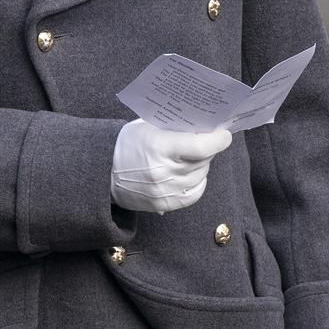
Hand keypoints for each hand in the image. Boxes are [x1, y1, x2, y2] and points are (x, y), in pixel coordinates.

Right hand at [110, 119, 231, 213]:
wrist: (104, 173)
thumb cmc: (127, 143)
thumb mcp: (146, 125)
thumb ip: (173, 125)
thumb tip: (201, 124)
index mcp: (159, 147)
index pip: (199, 146)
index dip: (217, 140)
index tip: (224, 134)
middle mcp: (164, 172)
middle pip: (202, 161)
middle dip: (209, 149)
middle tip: (207, 140)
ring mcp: (165, 191)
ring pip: (200, 177)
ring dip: (203, 165)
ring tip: (195, 155)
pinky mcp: (165, 205)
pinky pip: (194, 193)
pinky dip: (198, 181)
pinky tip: (192, 172)